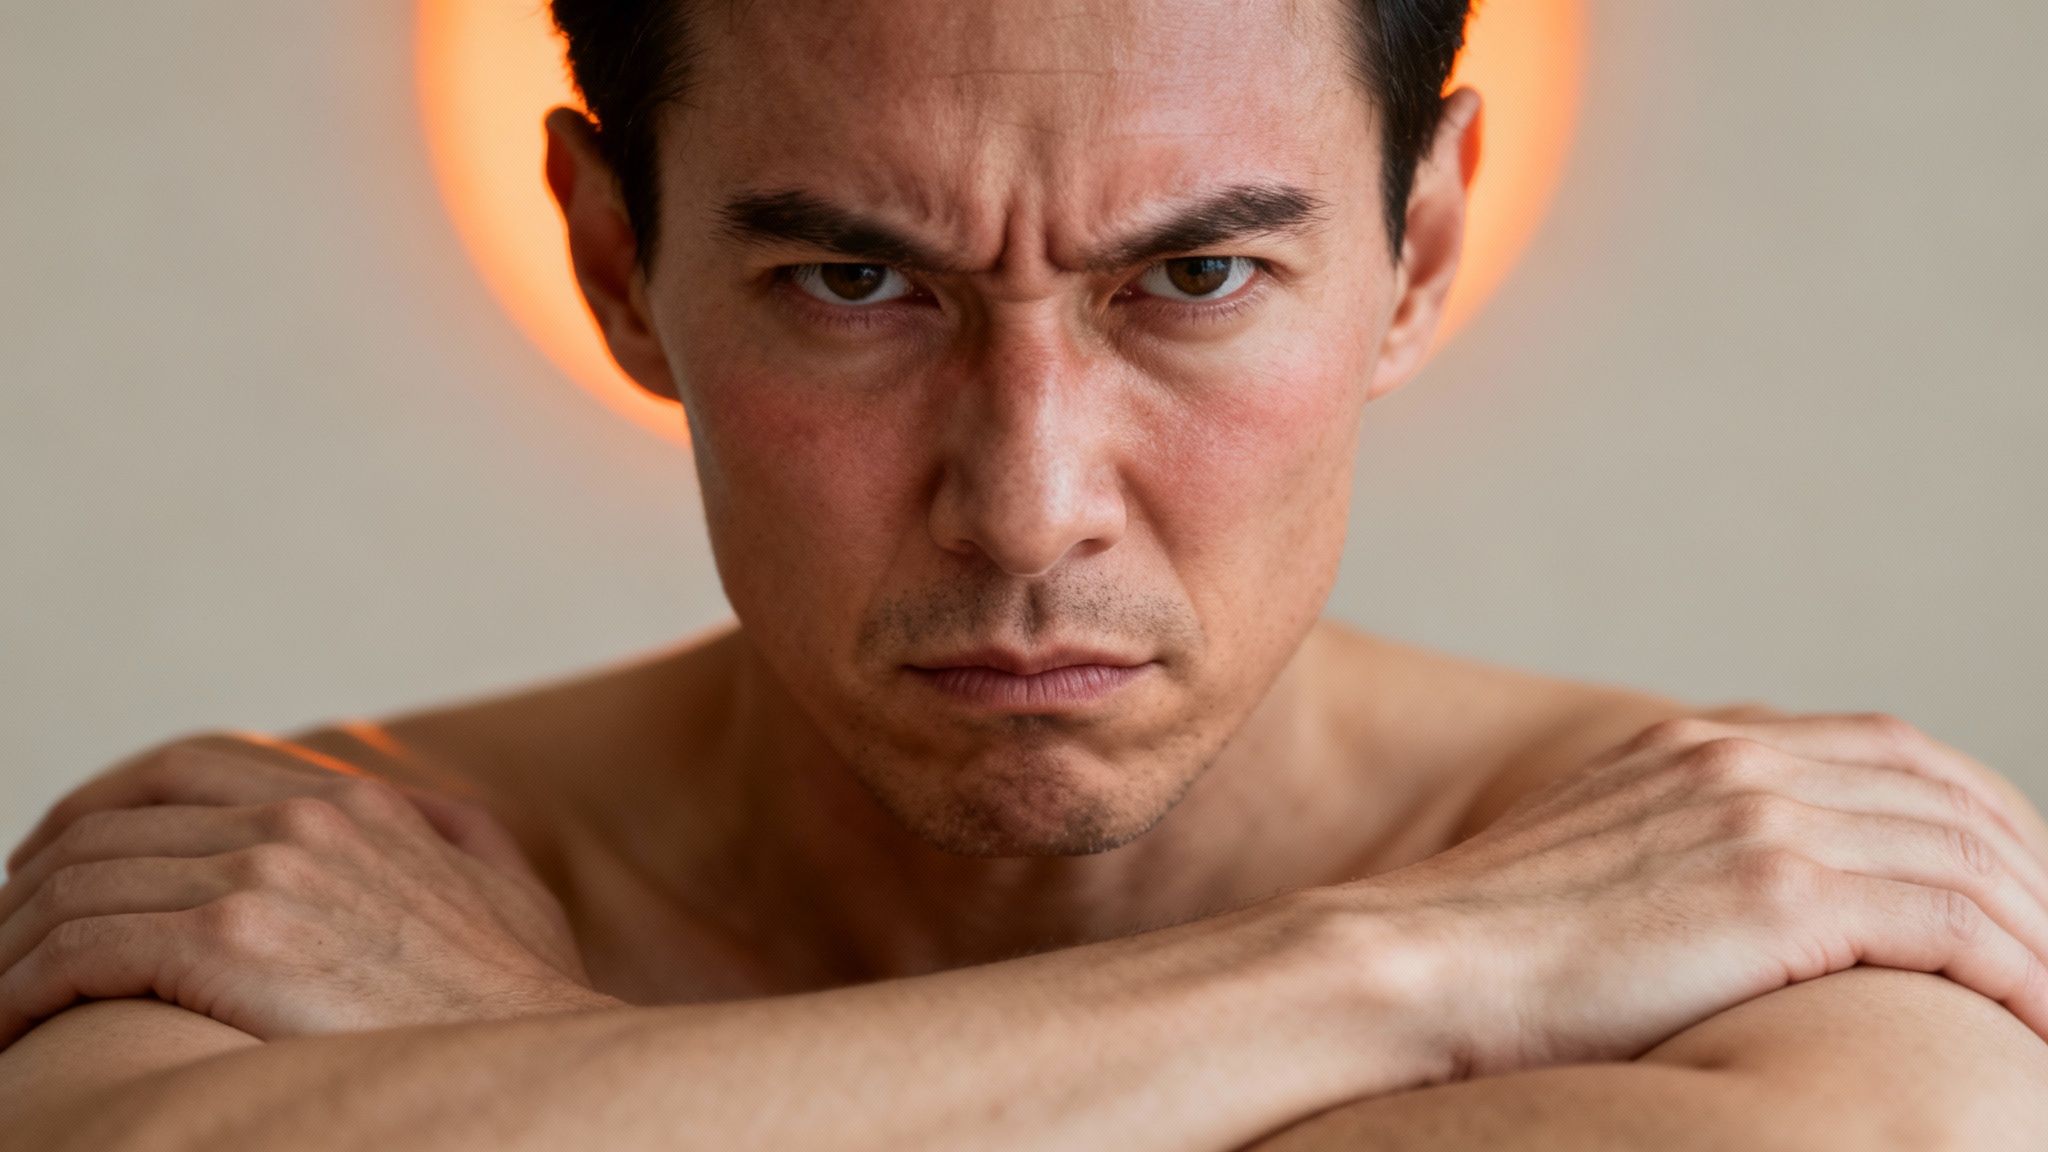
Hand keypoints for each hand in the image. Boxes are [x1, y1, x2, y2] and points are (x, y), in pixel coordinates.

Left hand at [0, 733, 616, 1046]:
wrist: (540, 1058)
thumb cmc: (520, 1000)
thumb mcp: (504, 886)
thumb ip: (452, 833)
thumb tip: (416, 810)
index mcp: (351, 802)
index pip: (182, 765)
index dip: (95, 805)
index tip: (51, 862)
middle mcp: (301, 820)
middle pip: (108, 825)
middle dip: (31, 883)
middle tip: (1, 939)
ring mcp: (266, 875)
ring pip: (78, 886)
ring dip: (11, 945)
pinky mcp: (232, 943)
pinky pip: (80, 950)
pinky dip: (20, 987)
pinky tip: (9, 1027)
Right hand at [1351, 712, 2047, 1078]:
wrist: (1411, 966)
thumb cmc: (1482, 952)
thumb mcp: (1593, 866)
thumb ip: (1676, 855)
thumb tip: (1739, 920)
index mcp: (1699, 746)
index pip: (1893, 754)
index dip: (1980, 815)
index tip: (2017, 883)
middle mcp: (1739, 761)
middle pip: (1949, 795)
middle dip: (2031, 869)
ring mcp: (1760, 819)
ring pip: (1970, 859)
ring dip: (2041, 932)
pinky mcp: (1777, 895)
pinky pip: (1954, 924)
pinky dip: (2021, 972)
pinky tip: (2039, 1021)